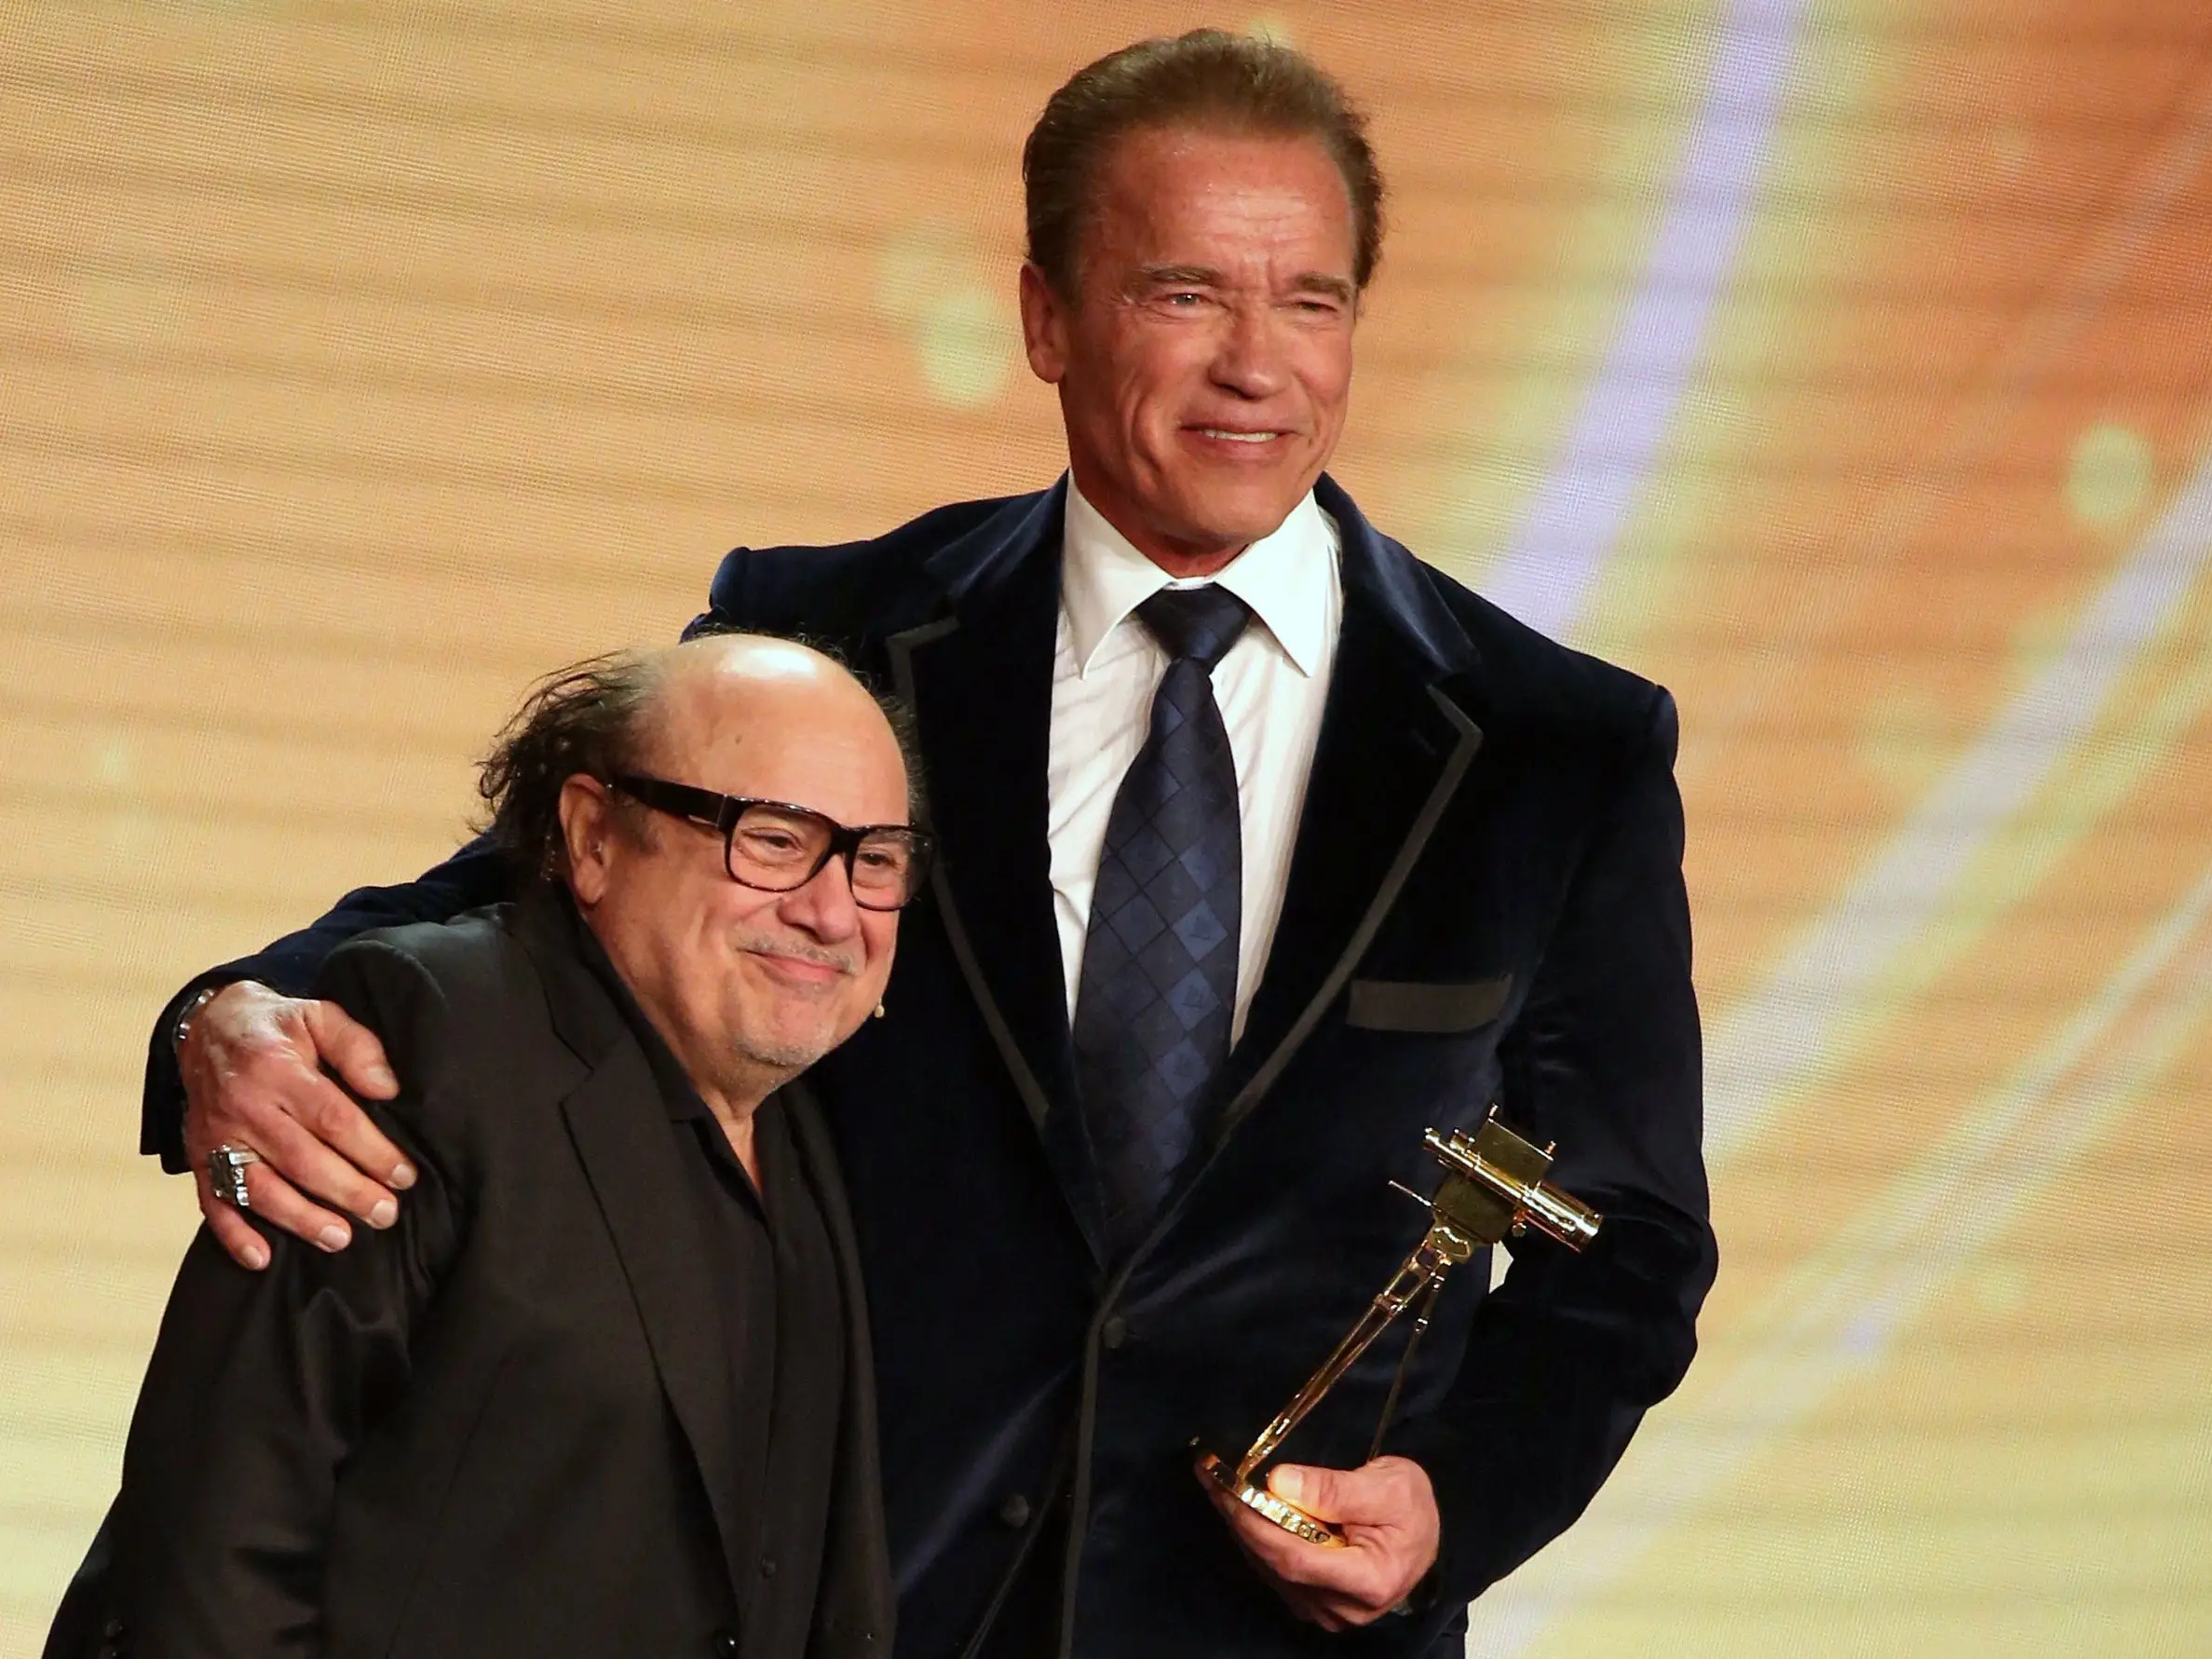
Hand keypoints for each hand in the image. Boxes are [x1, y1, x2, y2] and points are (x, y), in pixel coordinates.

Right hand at [179, 981, 411, 1270]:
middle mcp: (244, 1107)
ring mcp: (218, 1136)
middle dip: (348, 1192)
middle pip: (302, 1160)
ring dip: (300, 1219)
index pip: (333, 1119)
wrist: (207, 1026)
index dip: (372, 1151)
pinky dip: (233, 1234)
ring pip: (260, 1188)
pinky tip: (262, 1258)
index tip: (404, 1175)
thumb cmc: (277, 1027)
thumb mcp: (320, 1015)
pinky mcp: (199, 1156)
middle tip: (385, 1214)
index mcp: (279, 1070)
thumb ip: (357, 1047)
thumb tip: (388, 1088)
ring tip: (340, 1238)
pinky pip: (213, 1202)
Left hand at [1198, 1454, 1440, 1630]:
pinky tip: (1240, 1510)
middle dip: (1240, 1519)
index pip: (1297, 1557)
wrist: (1429, 1535)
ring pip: (1271, 1571)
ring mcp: (1329, 1611)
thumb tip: (1278, 1483)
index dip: (1258, 1524)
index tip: (1230, 1488)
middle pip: (1278, 1566)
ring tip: (1217, 1486)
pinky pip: (1277, 1573)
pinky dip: (1256, 1540)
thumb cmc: (1412, 1507)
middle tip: (1211, 1477)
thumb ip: (1334, 1488)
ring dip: (1241, 1528)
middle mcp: (1345, 1608)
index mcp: (1369, 1580)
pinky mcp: (1317, 1605)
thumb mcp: (1388, 1484)